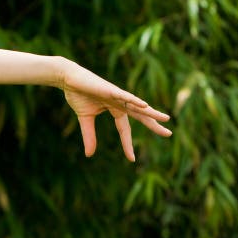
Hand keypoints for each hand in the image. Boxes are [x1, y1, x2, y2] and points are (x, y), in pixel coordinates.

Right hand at [58, 59, 172, 161]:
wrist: (69, 78)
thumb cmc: (78, 95)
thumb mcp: (85, 119)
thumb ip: (89, 136)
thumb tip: (89, 155)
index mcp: (115, 109)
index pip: (124, 129)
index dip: (128, 144)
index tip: (131, 159)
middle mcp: (120, 102)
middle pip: (140, 115)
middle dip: (154, 124)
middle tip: (168, 133)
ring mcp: (117, 95)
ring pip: (137, 105)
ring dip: (151, 112)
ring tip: (166, 119)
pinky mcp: (110, 89)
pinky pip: (125, 96)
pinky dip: (134, 100)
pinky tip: (145, 105)